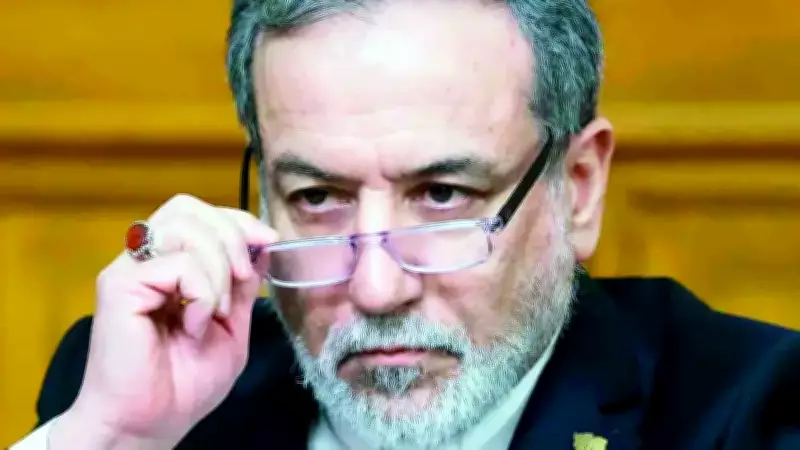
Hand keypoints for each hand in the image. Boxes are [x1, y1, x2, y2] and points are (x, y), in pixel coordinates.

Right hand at [52, 194, 276, 448]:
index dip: (237, 219)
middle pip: (187, 206)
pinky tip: (195, 326)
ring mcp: (129, 270)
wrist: (151, 424)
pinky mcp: (119, 286)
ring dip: (219, 267)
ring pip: (184, 227)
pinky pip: (179, 264)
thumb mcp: (232, 325)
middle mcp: (144, 260)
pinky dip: (203, 293)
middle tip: (244, 276)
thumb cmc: (184, 384)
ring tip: (217, 310)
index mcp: (168, 265)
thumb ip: (243, 284)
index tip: (268, 242)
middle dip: (231, 233)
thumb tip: (261, 244)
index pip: (199, 214)